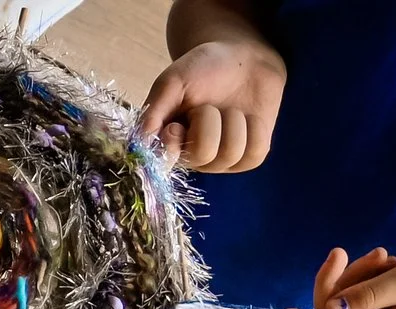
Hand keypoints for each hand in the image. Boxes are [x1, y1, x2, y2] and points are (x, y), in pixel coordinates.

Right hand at [137, 37, 285, 170]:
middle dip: (209, 119)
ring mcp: (221, 160)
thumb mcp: (172, 82)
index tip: (173, 126)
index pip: (163, 164)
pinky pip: (255, 152)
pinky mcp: (249, 157)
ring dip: (234, 121)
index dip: (171, 144)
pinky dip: (254, 128)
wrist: (245, 57)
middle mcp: (193, 157)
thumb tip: (140, 144)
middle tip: (208, 106)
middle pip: (202, 153)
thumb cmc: (204, 68)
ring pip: (231, 153)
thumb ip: (153, 112)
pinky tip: (248, 118)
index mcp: (168, 142)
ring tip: (229, 110)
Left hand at [312, 249, 395, 308]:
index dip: (323, 299)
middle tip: (378, 254)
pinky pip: (361, 306)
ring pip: (347, 308)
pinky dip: (369, 283)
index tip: (335, 261)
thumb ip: (370, 294)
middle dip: (348, 280)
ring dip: (360, 277)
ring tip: (388, 258)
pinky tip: (388, 267)